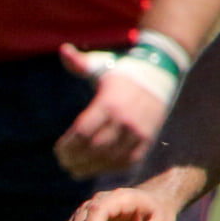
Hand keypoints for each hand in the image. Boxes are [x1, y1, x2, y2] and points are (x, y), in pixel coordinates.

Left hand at [54, 45, 169, 178]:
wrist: (161, 72)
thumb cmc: (122, 71)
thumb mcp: (101, 64)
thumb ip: (79, 62)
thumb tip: (63, 49)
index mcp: (109, 102)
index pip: (83, 131)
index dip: (67, 145)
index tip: (57, 150)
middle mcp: (125, 118)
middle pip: (95, 147)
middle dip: (76, 159)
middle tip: (64, 163)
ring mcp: (139, 131)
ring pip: (111, 158)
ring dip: (90, 168)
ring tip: (75, 170)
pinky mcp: (148, 139)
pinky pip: (128, 160)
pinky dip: (111, 168)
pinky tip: (97, 169)